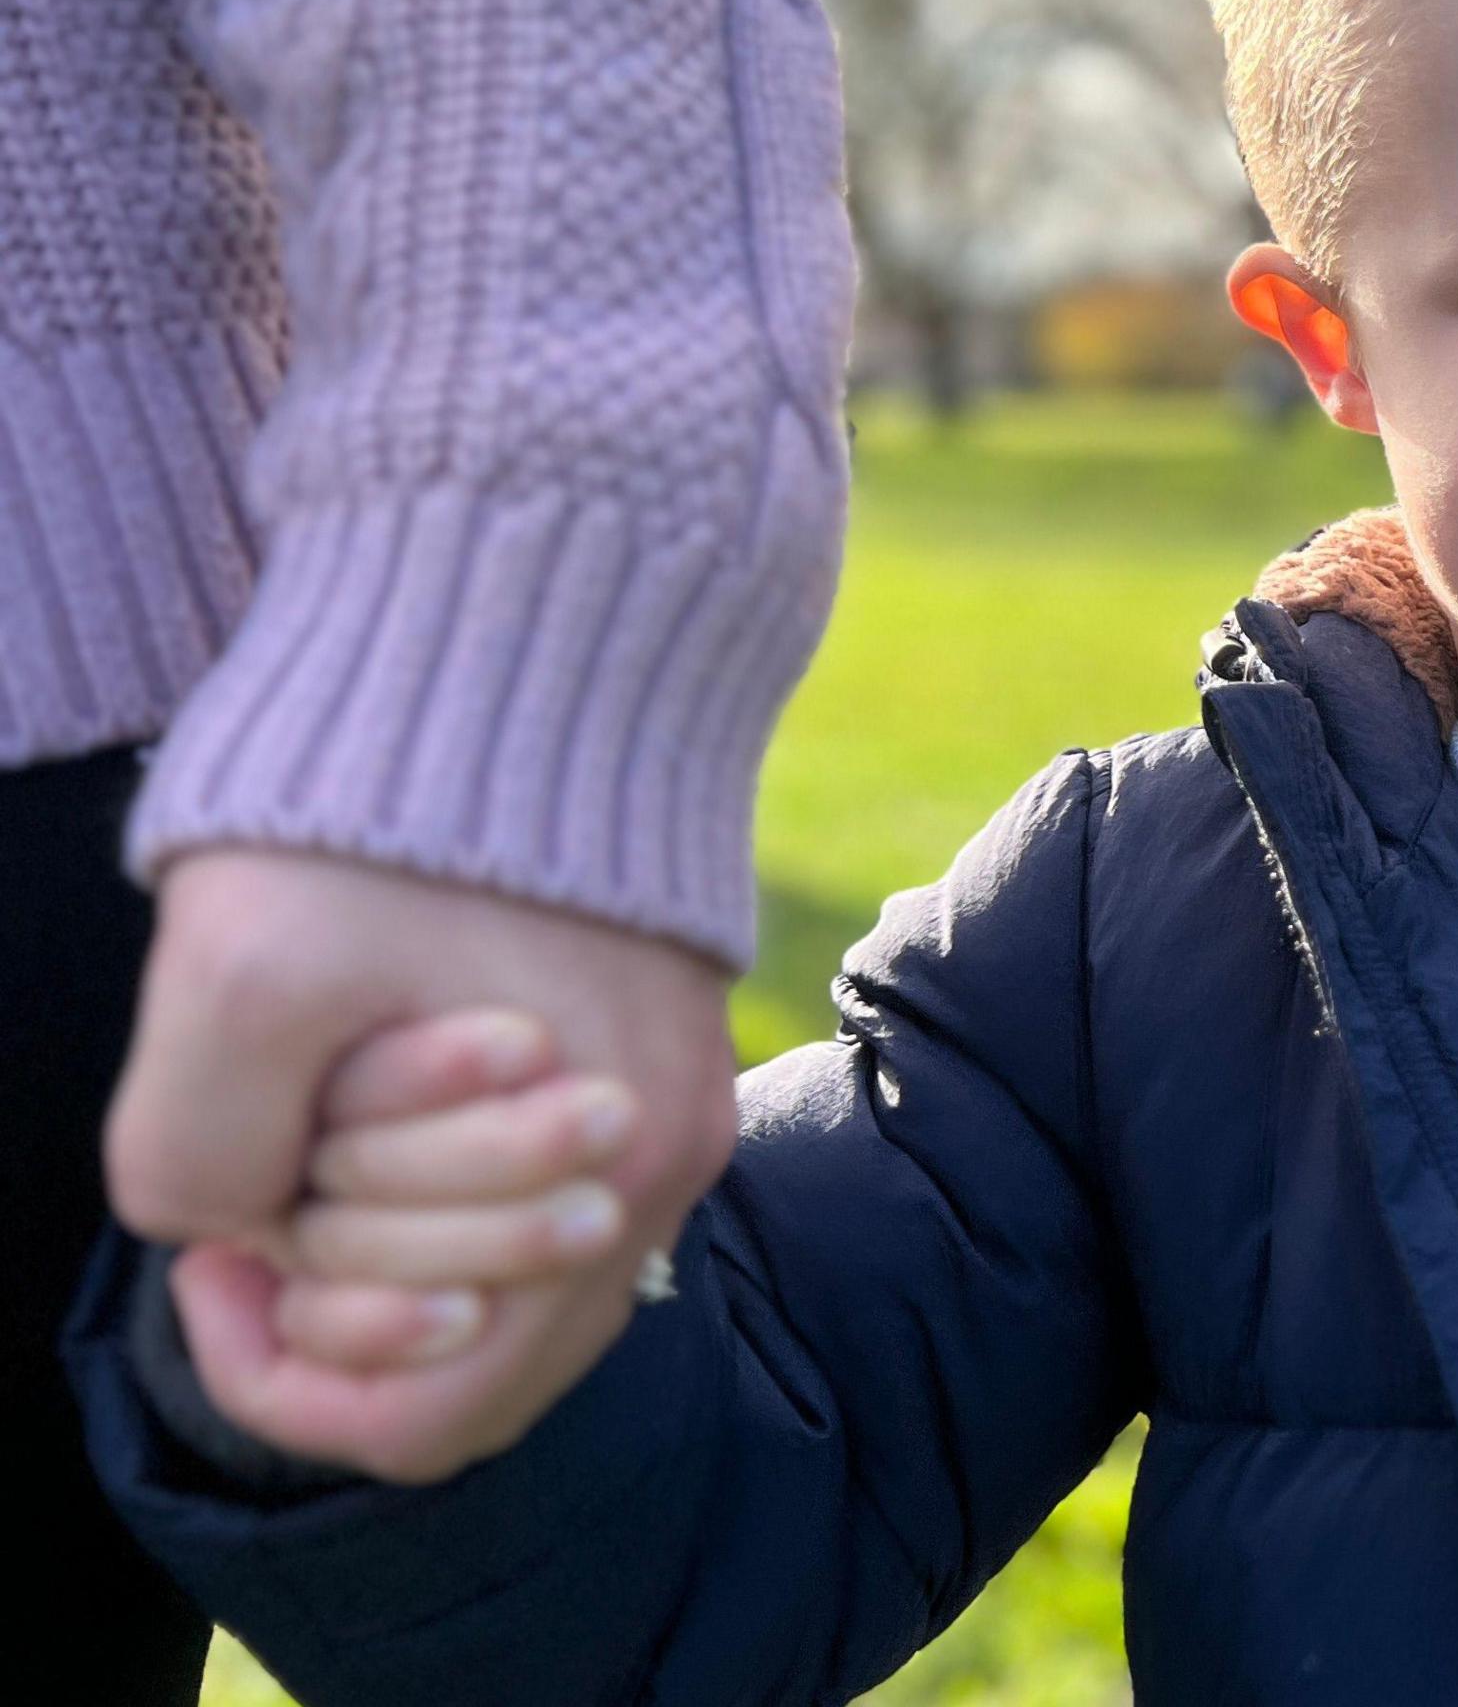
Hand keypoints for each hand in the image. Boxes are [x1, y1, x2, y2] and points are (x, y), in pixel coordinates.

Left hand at [106, 847, 738, 1482]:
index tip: (212, 1244)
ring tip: (313, 1084)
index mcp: (602, 1176)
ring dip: (374, 1204)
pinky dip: (426, 1151)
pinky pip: (533, 1187)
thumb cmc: (393, 797)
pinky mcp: (663, 1049)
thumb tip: (242, 1229)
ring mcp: (672, 1109)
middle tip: (263, 1135)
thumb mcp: (238, 975)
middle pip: (461, 1347)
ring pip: (495, 1270)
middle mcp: (661, 1167)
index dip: (277, 1360)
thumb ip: (205, 1153)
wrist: (541, 628)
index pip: (425, 1409)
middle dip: (329, 1265)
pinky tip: (370, 1056)